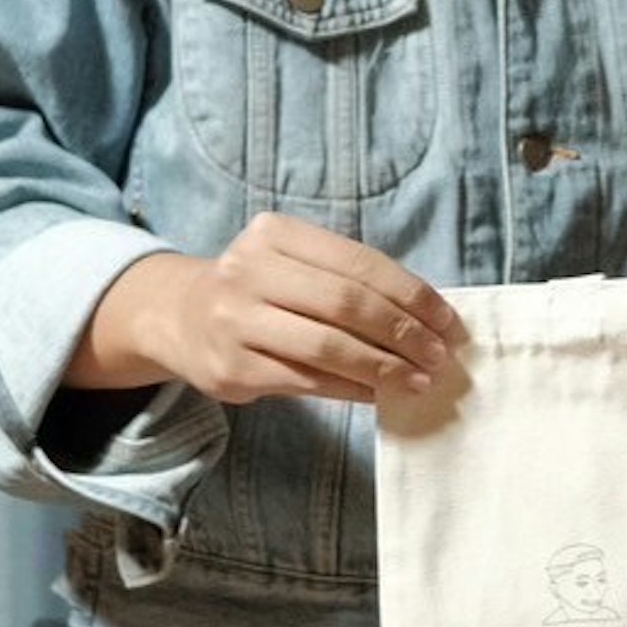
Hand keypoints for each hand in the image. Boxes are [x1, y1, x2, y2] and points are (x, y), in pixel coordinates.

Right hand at [76, 214, 463, 404]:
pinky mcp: (231, 369)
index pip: (360, 263)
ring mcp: (235, 322)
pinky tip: (378, 392)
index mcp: (274, 234)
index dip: (412, 295)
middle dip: (403, 333)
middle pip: (346, 304)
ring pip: (327, 348)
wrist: (179, 318)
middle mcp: (248, 271)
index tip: (447, 322)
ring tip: (418, 380)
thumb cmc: (260, 289)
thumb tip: (429, 319)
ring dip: (383, 368)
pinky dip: (352, 388)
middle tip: (438, 356)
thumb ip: (349, 279)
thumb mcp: (293, 262)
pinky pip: (307, 381)